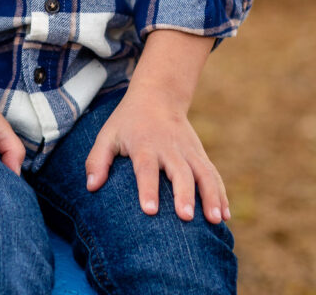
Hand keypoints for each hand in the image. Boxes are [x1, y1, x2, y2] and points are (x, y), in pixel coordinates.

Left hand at [84, 80, 228, 224]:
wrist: (158, 95)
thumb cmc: (128, 121)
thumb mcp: (108, 134)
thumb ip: (97, 159)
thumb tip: (91, 186)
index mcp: (145, 144)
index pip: (147, 167)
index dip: (148, 188)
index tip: (150, 210)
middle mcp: (170, 147)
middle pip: (180, 171)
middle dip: (185, 194)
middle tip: (186, 216)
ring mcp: (188, 150)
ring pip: (203, 173)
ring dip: (211, 196)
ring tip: (216, 220)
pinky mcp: (200, 154)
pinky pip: (213, 174)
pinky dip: (221, 194)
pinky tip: (224, 215)